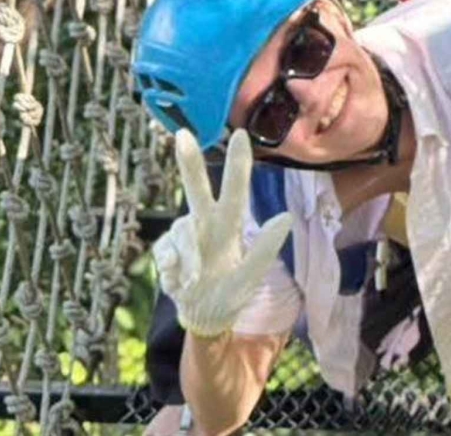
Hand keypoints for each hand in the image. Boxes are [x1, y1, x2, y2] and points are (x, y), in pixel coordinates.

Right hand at [153, 129, 292, 337]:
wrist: (204, 316)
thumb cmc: (232, 292)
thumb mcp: (251, 277)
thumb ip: (265, 249)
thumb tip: (286, 217)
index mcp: (229, 225)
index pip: (236, 190)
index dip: (238, 164)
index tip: (241, 135)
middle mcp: (205, 222)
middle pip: (196, 187)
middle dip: (189, 162)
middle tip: (183, 135)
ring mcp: (183, 234)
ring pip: (180, 230)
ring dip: (187, 257)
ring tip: (195, 281)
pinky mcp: (165, 249)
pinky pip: (165, 252)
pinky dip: (172, 270)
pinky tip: (180, 283)